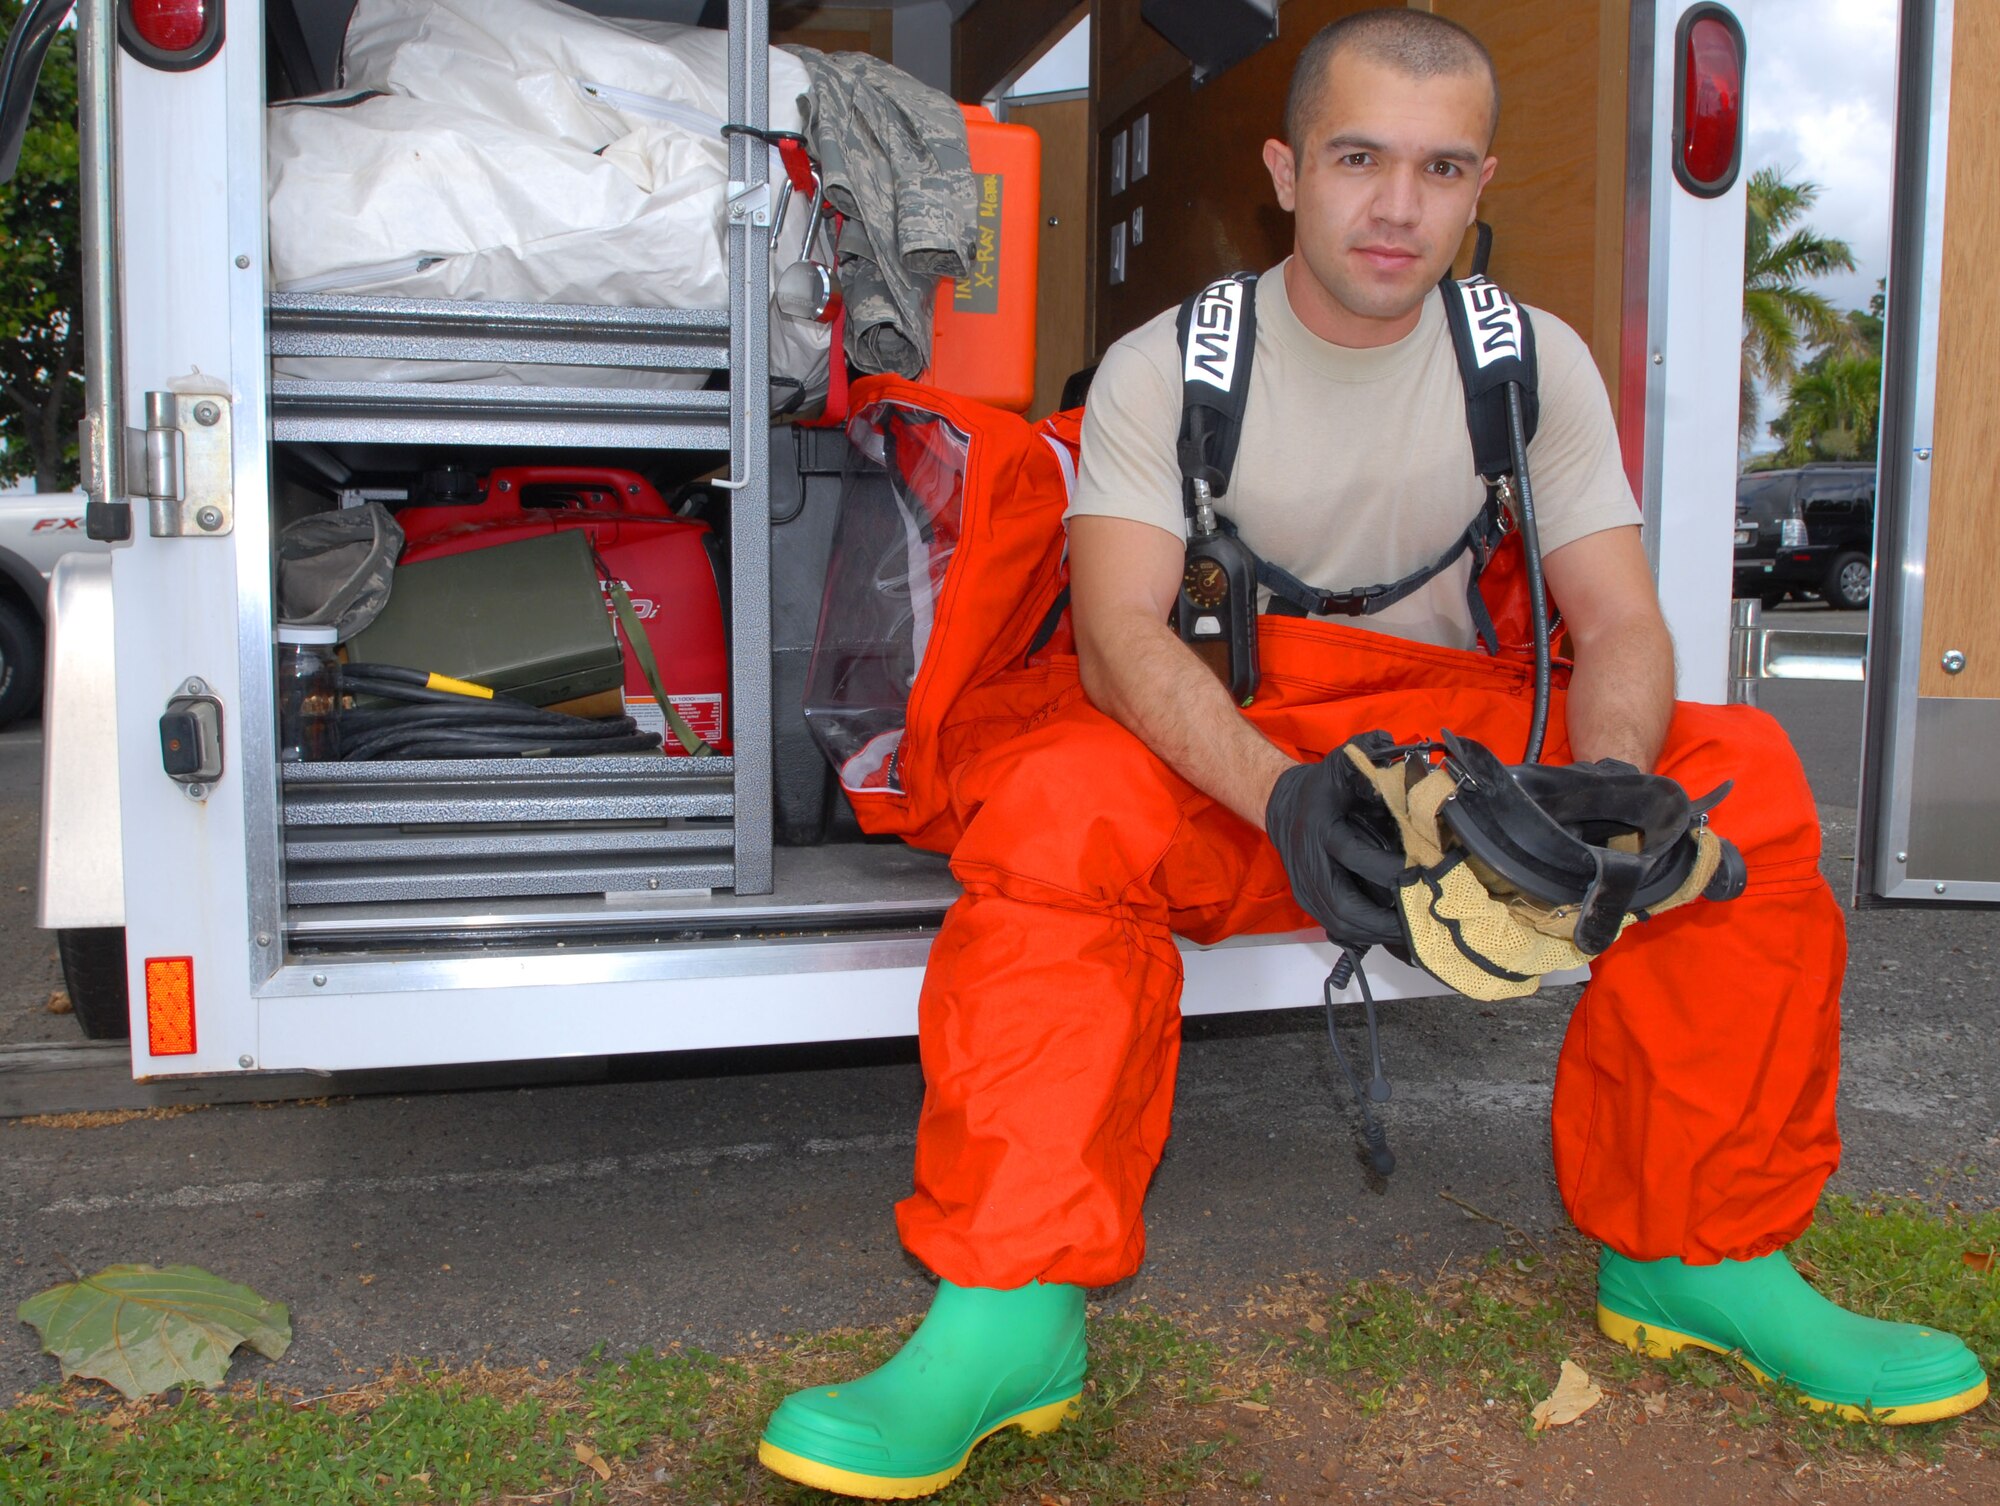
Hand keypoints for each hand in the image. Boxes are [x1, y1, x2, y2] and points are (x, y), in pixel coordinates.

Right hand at [1264, 750, 1405, 951]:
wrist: (1282, 805)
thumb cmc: (1321, 786)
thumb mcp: (1341, 763)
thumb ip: (1367, 752)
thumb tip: (1395, 745)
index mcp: (1319, 828)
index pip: (1350, 853)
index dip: (1385, 868)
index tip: (1420, 872)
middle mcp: (1309, 864)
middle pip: (1342, 906)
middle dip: (1383, 919)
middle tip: (1421, 919)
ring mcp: (1305, 887)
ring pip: (1339, 924)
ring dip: (1377, 933)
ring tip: (1413, 933)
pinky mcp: (1308, 901)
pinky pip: (1336, 928)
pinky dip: (1364, 935)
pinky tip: (1390, 935)